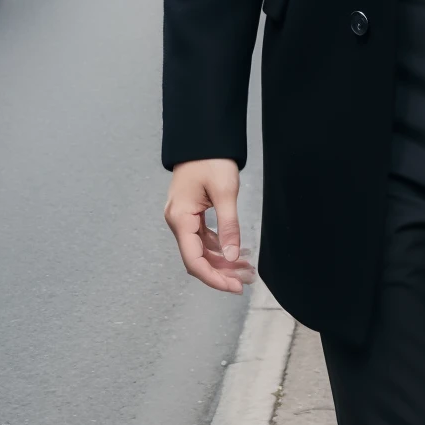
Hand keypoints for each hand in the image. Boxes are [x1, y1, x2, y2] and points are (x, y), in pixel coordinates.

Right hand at [164, 159, 255, 294]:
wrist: (203, 137)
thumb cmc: (211, 159)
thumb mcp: (224, 192)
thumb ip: (229, 225)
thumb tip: (233, 256)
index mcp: (180, 218)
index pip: (194, 260)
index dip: (213, 278)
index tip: (233, 287)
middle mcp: (178, 221)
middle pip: (197, 258)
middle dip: (221, 272)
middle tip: (246, 281)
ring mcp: (183, 217)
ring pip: (202, 249)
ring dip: (223, 261)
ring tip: (247, 270)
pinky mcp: (191, 213)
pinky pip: (204, 237)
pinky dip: (220, 246)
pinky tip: (238, 252)